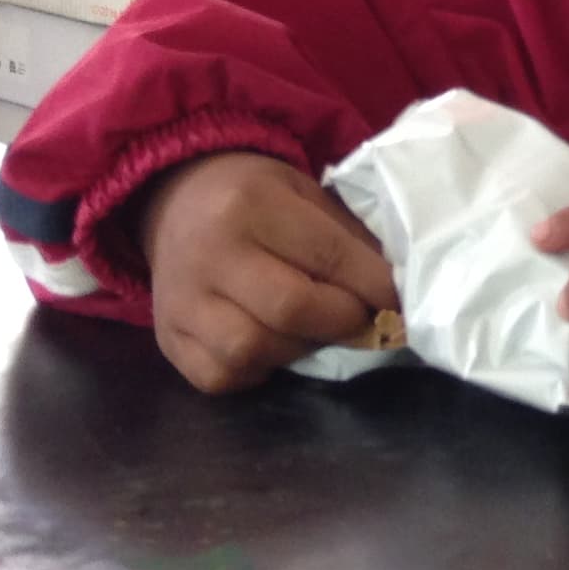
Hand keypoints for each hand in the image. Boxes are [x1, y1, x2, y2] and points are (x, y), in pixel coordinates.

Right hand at [135, 151, 396, 393]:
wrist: (175, 200)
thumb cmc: (256, 197)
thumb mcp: (304, 193)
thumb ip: (348, 237)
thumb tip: (397, 290)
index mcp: (249, 204)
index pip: (328, 255)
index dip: (375, 285)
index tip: (402, 302)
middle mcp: (208, 253)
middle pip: (291, 309)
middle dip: (343, 321)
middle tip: (364, 321)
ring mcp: (181, 300)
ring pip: (252, 349)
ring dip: (299, 349)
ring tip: (314, 330)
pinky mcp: (166, 338)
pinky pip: (219, 376)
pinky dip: (255, 371)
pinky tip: (271, 346)